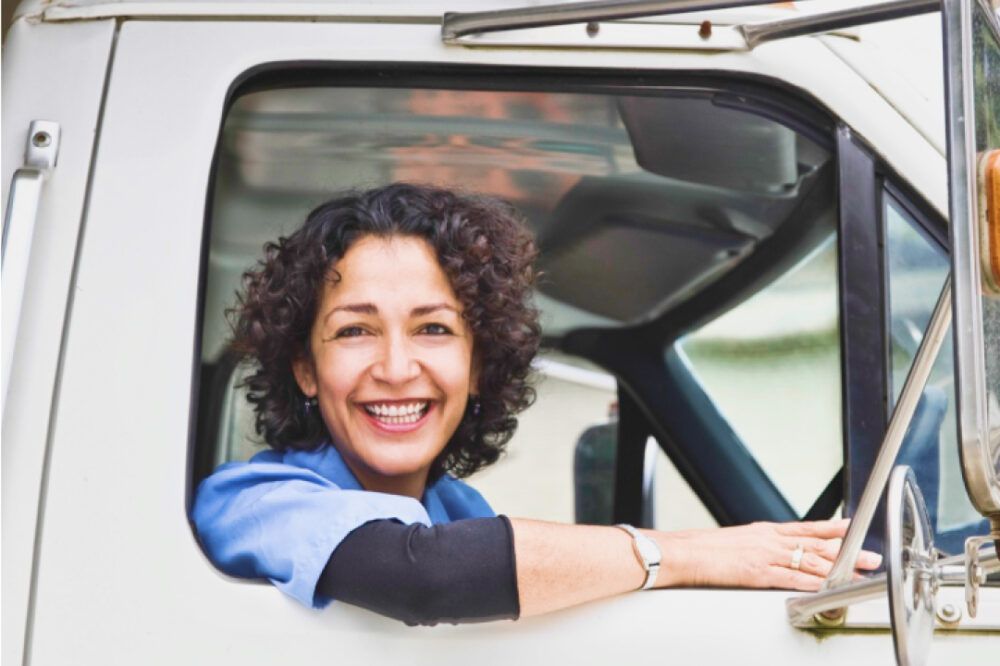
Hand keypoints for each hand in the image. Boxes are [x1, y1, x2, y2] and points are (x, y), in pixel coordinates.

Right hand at [654, 518, 881, 591]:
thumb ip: (756, 548)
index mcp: (764, 532)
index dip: (832, 529)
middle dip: (846, 550)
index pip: (806, 528)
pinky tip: (831, 586)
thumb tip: (770, 556)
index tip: (852, 528)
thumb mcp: (735, 542)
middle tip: (870, 555)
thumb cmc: (702, 549)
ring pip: (811, 561)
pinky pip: (793, 579)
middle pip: (816, 544)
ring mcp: (765, 556)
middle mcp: (769, 540)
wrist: (683, 552)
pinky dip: (815, 582)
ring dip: (839, 568)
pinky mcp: (758, 573)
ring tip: (860, 573)